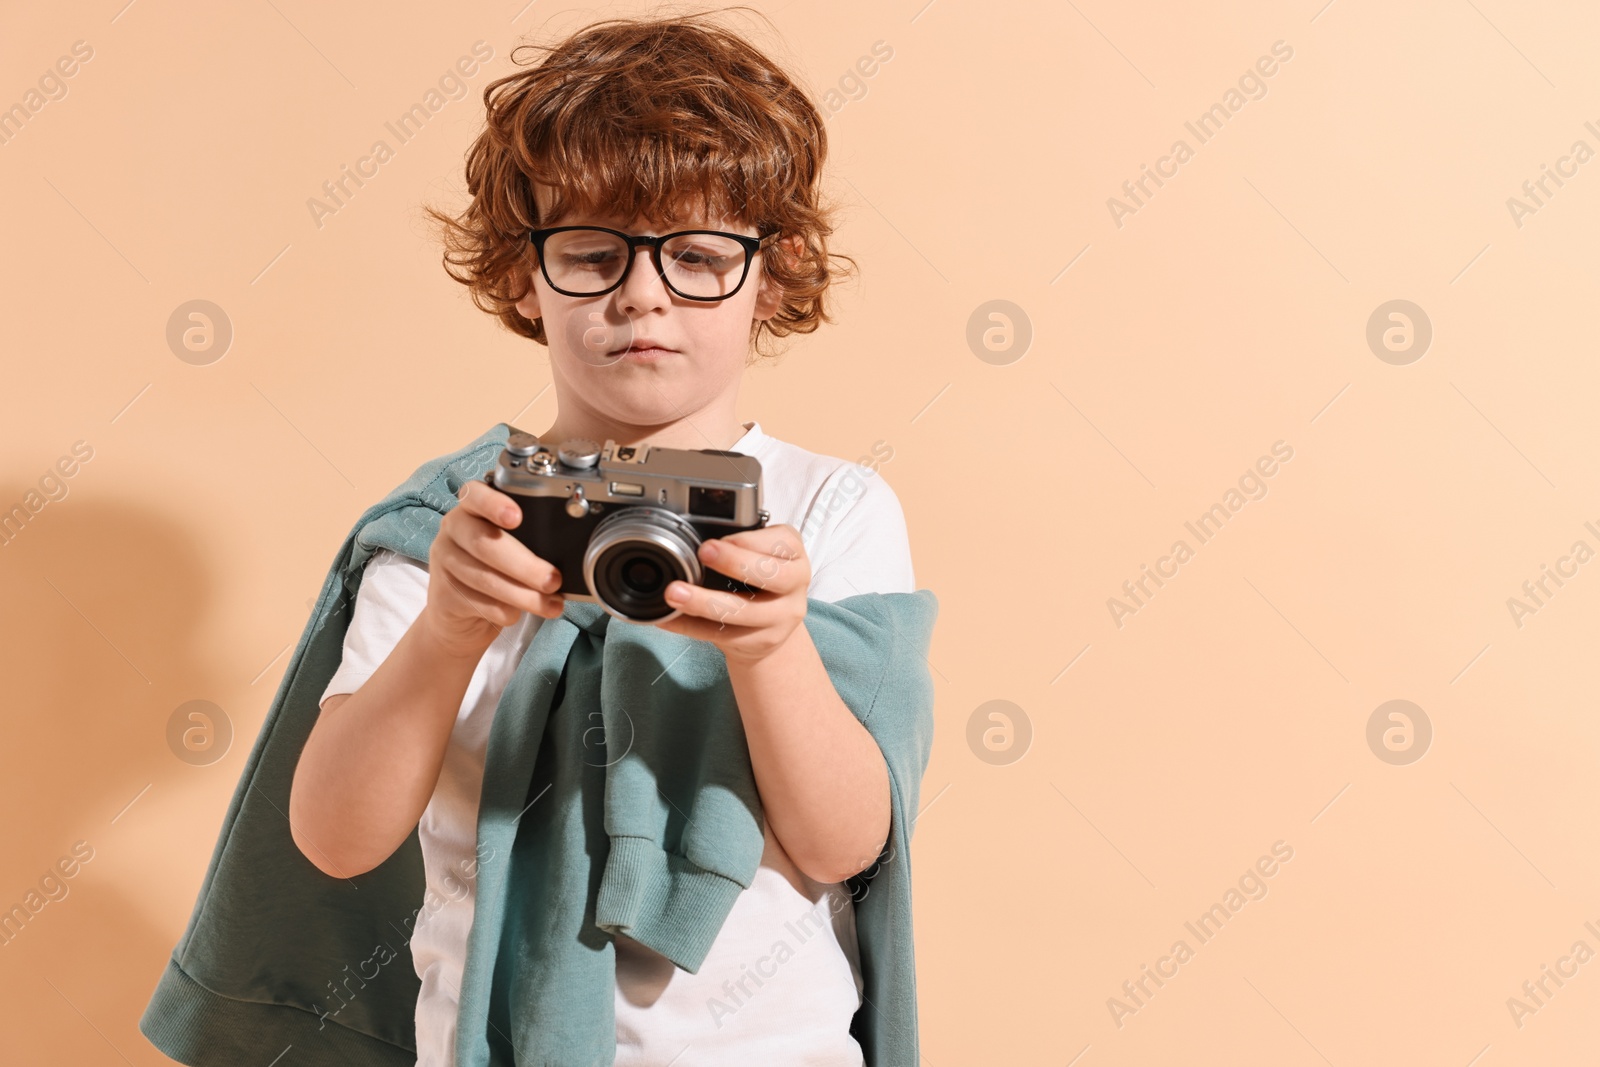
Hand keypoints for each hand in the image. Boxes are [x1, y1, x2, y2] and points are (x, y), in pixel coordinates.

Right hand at [419, 479, 565, 657]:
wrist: (459, 613)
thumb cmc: (494, 570)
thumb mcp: (510, 547)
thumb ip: (530, 541)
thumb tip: (568, 559)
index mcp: (472, 509)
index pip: (476, 495)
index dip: (494, 504)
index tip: (516, 517)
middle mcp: (453, 529)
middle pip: (485, 544)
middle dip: (525, 566)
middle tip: (553, 580)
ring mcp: (444, 561)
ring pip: (485, 579)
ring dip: (523, 595)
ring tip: (551, 604)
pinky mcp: (442, 594)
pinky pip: (479, 603)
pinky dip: (506, 612)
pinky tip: (518, 613)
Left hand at [653, 524, 809, 666]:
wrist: (773, 625)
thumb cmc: (760, 578)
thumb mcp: (760, 553)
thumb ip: (738, 544)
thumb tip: (692, 535)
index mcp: (794, 554)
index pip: (781, 543)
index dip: (748, 540)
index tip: (719, 538)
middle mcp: (795, 584)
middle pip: (771, 575)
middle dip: (734, 562)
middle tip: (702, 552)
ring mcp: (782, 616)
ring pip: (744, 611)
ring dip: (704, 602)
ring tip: (674, 592)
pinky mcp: (762, 641)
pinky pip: (722, 634)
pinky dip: (691, 626)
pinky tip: (670, 617)